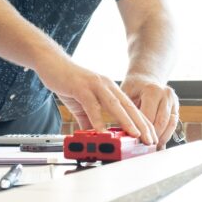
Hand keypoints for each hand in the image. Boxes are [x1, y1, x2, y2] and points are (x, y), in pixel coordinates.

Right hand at [37, 55, 155, 144]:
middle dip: (142, 125)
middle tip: (150, 140)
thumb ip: (89, 120)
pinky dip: (97, 119)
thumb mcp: (82, 104)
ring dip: (127, 121)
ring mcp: (94, 85)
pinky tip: (102, 131)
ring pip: (115, 105)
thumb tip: (95, 135)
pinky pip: (92, 105)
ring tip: (136, 135)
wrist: (50, 62)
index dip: (142, 123)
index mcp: (109, 89)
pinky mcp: (80, 87)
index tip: (150, 136)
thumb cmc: (67, 81)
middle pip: (128, 107)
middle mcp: (106, 86)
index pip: (130, 108)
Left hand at [120, 75, 179, 147]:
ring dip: (161, 138)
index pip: (148, 116)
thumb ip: (125, 110)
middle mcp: (166, 94)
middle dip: (153, 137)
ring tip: (152, 149)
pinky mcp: (176, 106)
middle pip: (160, 122)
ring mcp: (173, 100)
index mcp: (152, 90)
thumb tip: (121, 131)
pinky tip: (160, 142)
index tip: (136, 143)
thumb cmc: (133, 87)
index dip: (142, 131)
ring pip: (169, 125)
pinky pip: (173, 124)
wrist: (145, 78)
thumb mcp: (125, 94)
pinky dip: (167, 134)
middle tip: (144, 150)